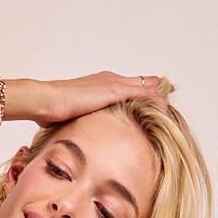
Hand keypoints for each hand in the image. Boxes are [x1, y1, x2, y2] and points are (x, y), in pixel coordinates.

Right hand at [3, 73, 169, 126]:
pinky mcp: (114, 89)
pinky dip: (155, 100)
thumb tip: (77, 138)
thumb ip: (80, 122)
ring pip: (144, 86)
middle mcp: (108, 79)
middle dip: (153, 89)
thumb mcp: (72, 118)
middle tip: (169, 93)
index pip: (124, 86)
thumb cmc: (51, 111)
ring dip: (158, 95)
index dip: (138, 92)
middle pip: (138, 82)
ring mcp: (112, 83)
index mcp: (99, 85)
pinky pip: (142, 93)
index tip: (150, 96)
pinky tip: (166, 108)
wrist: (46, 101)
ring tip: (172, 103)